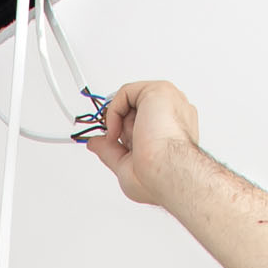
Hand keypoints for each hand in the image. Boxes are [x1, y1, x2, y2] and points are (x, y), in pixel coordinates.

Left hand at [83, 81, 204, 206]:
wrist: (167, 173)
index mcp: (171, 131)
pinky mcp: (159, 91)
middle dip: (121, 126)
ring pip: (132, 101)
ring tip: (123, 139)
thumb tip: (94, 143)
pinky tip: (115, 129)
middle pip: (137, 110)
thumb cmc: (157, 176)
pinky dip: (113, 110)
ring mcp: (169, 102)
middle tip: (117, 143)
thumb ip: (110, 151)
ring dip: (120, 120)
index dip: (124, 131)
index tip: (112, 142)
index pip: (143, 121)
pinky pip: (126, 92)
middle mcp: (173, 115)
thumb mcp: (126, 166)